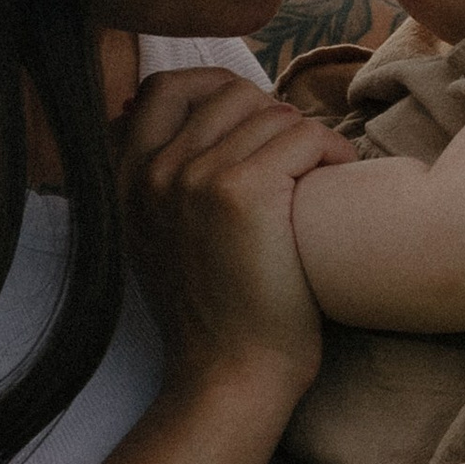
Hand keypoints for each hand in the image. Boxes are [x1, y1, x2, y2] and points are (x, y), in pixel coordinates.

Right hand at [118, 69, 352, 408]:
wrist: (231, 376)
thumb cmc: (217, 317)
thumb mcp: (160, 242)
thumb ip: (163, 186)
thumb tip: (193, 130)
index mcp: (128, 181)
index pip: (163, 87)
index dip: (216, 87)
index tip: (254, 120)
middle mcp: (155, 173)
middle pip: (231, 94)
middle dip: (275, 118)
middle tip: (299, 162)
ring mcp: (194, 179)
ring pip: (273, 114)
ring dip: (309, 140)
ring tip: (320, 179)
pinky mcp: (242, 193)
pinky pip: (304, 136)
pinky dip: (332, 152)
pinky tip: (337, 183)